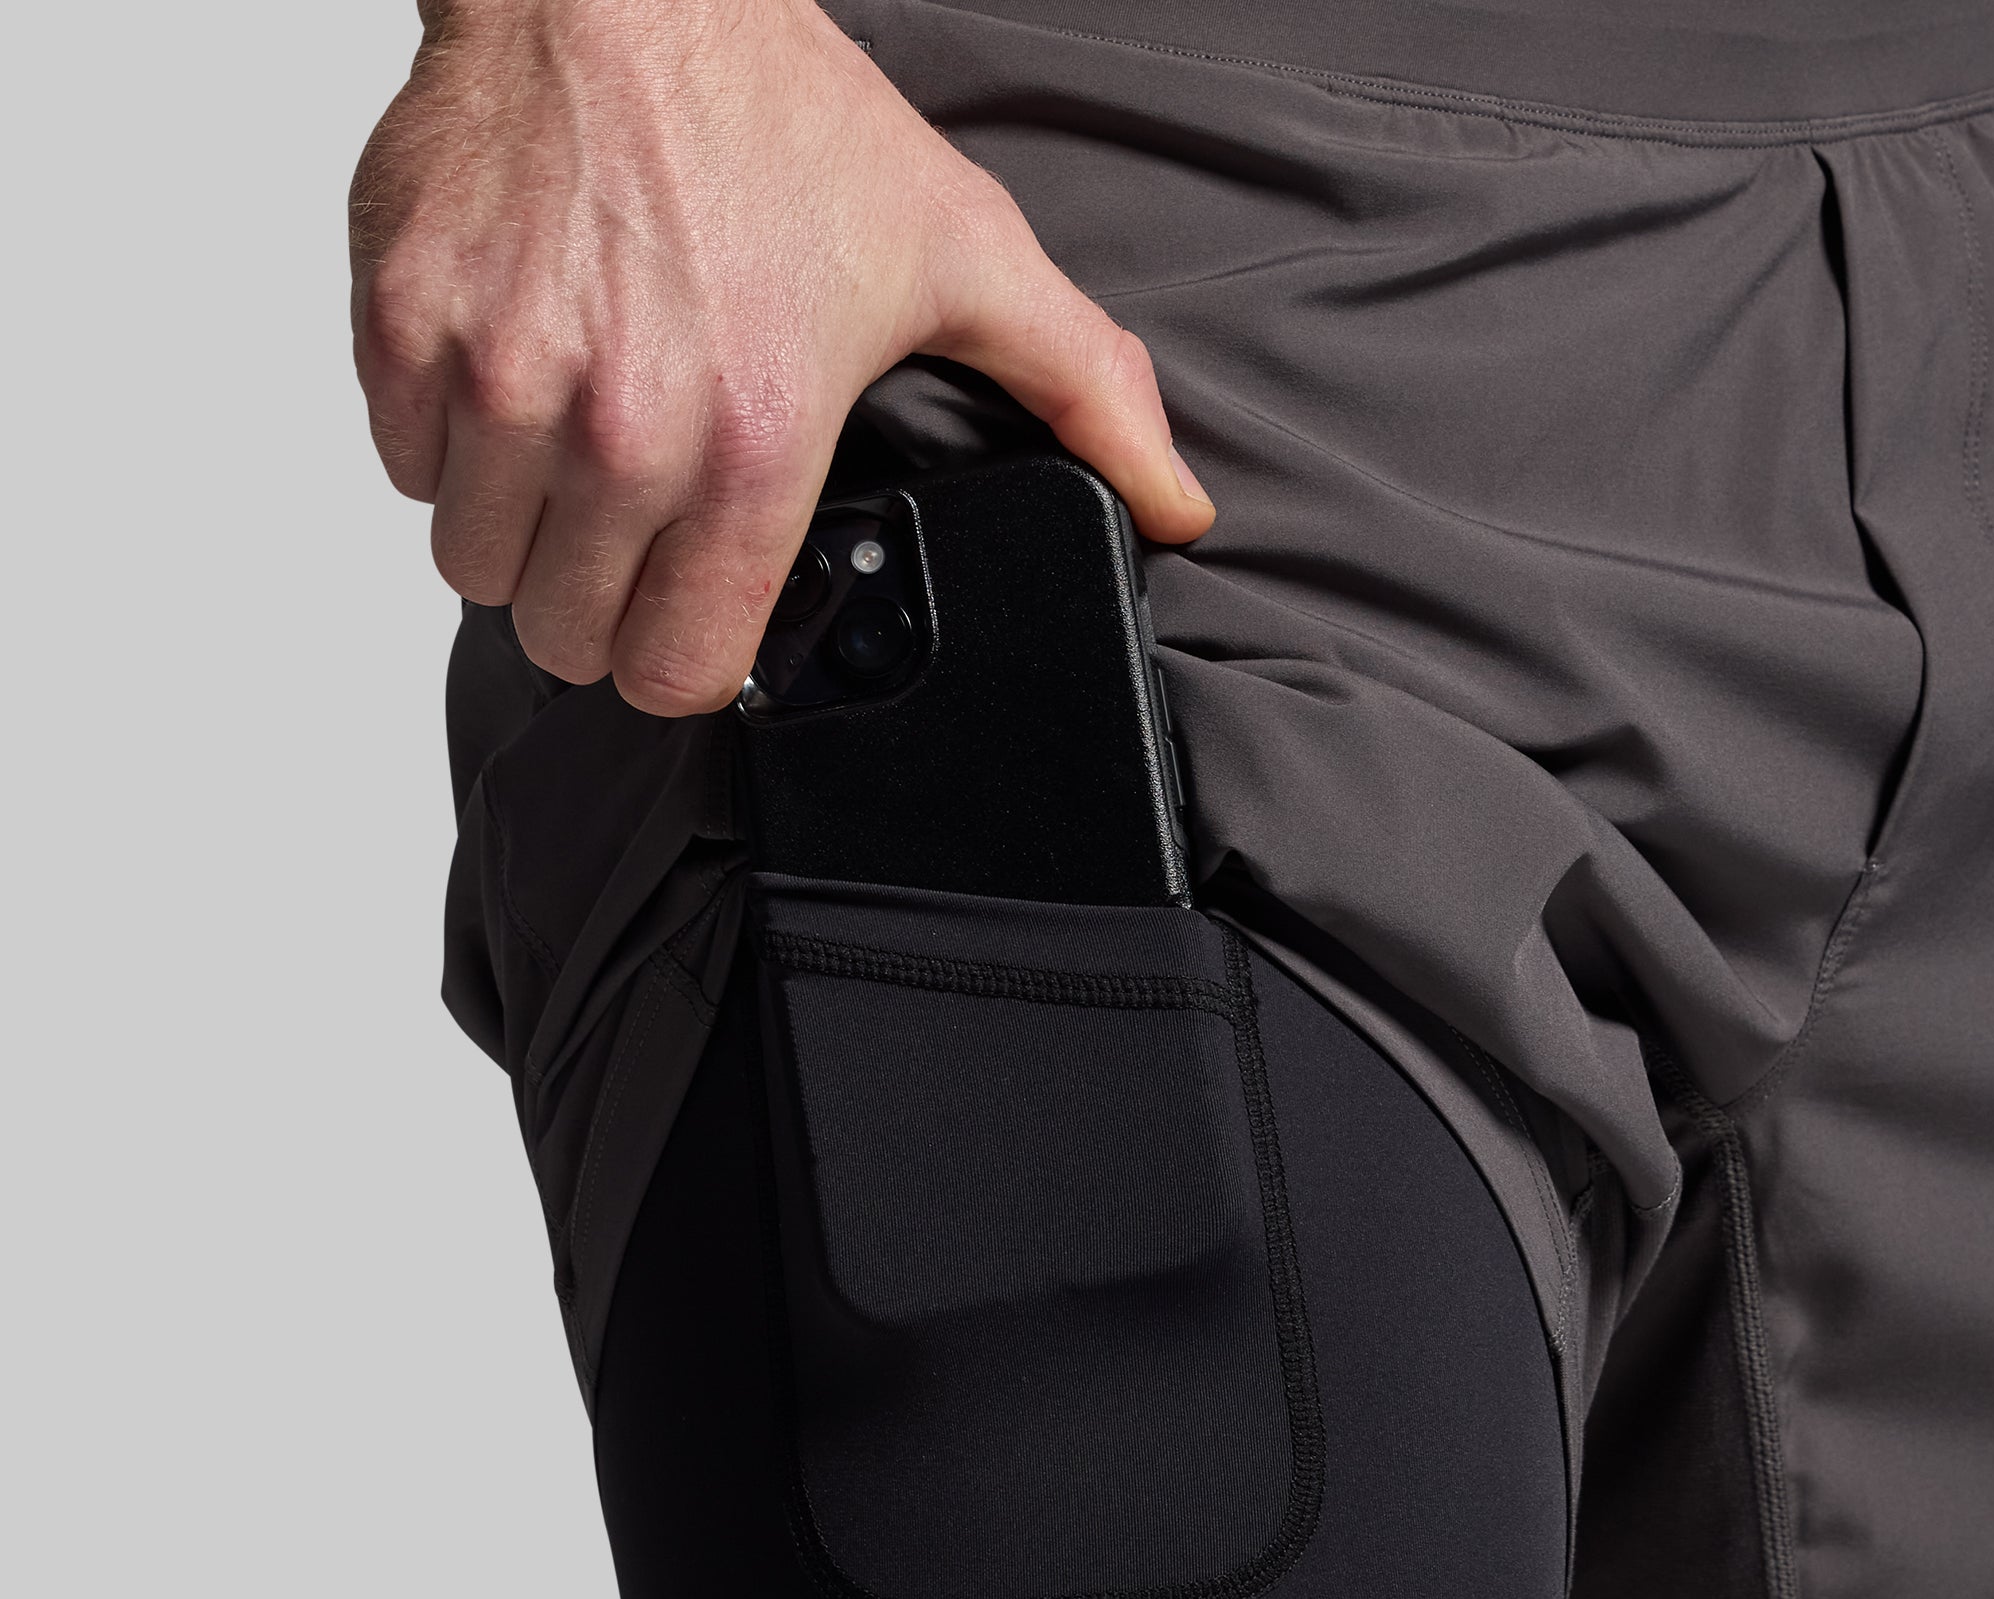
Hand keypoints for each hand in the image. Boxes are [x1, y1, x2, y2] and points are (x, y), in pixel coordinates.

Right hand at [350, 0, 1214, 715]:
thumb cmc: (778, 115)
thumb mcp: (963, 254)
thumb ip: (1081, 394)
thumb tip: (1175, 504)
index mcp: (754, 444)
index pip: (677, 673)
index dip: (686, 662)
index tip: (690, 620)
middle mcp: (618, 433)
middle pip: (568, 639)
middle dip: (602, 606)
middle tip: (638, 528)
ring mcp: (498, 382)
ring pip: (475, 570)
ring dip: (523, 536)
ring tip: (576, 453)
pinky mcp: (403, 330)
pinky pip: (403, 470)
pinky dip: (448, 447)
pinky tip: (515, 383)